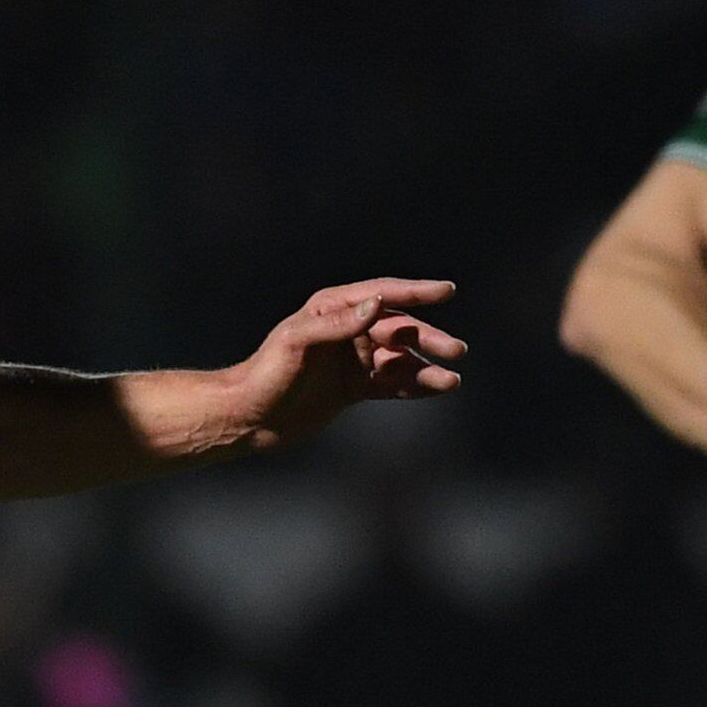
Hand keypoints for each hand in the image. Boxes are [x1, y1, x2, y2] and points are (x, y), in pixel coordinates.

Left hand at [211, 278, 466, 449]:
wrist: (250, 416)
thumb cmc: (266, 373)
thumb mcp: (297, 343)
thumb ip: (337, 324)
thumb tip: (376, 305)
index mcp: (332, 309)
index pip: (382, 294)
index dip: (416, 292)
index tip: (447, 290)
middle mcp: (347, 330)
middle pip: (398, 329)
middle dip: (429, 339)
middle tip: (456, 350)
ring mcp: (352, 359)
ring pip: (400, 360)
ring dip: (427, 367)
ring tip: (452, 380)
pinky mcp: (354, 387)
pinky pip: (392, 384)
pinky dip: (415, 387)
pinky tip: (438, 389)